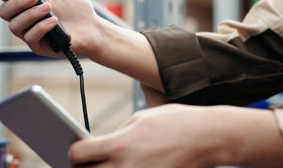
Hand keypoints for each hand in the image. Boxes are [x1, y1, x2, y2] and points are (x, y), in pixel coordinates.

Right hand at [0, 0, 101, 57]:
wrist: (91, 27)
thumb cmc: (75, 8)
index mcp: (27, 3)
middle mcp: (25, 18)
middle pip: (5, 12)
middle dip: (17, 3)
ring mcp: (30, 32)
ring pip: (15, 26)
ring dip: (31, 14)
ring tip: (49, 8)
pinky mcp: (38, 46)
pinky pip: (30, 37)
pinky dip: (41, 27)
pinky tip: (54, 21)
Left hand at [68, 104, 282, 167]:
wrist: (208, 137)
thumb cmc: (175, 123)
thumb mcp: (140, 119)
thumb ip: (117, 135)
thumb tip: (100, 147)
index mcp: (120, 144)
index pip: (78, 156)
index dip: (74, 154)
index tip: (77, 153)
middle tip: (85, 165)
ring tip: (104, 167)